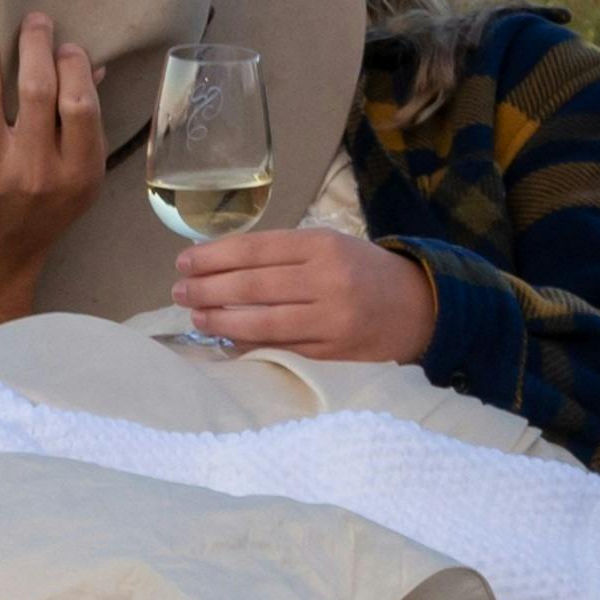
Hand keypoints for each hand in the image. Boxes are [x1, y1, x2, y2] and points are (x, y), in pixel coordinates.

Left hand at [0, 6, 108, 335]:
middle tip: (31, 18)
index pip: (79, 104)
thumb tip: (91, 66)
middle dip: (33, 43)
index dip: (72, 66)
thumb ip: (84, 127)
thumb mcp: (77, 180)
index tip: (64, 44)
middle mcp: (35, 173)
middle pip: (35, 89)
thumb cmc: (38, 214)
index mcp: (76, 174)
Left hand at [171, 223, 437, 363]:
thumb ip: (284, 254)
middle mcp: (328, 281)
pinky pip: (279, 348)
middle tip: (179, 289)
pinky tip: (223, 337)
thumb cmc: (363, 272)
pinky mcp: (333, 353)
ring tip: (194, 313)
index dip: (215, 256)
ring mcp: (331, 320)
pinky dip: (247, 343)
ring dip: (220, 319)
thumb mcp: (331, 246)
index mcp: (324, 246)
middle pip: (253, 286)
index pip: (256, 249)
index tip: (185, 260)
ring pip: (262, 322)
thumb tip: (221, 265)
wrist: (420, 308)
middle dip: (208, 287)